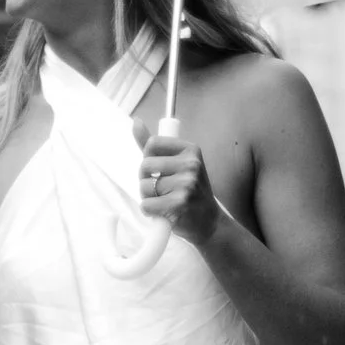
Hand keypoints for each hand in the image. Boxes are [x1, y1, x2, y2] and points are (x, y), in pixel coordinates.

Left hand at [135, 110, 218, 244]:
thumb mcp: (177, 163)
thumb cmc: (189, 192)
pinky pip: (146, 205)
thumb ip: (154, 145)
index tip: (159, 169)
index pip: (152, 143)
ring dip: (148, 198)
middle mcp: (191, 164)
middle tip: (163, 190)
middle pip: (144, 166)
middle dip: (146, 180)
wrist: (209, 222)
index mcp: (190, 150)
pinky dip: (150, 212)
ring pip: (143, 187)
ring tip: (165, 201)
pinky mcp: (179, 204)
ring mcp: (186, 184)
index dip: (148, 158)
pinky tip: (164, 212)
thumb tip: (135, 122)